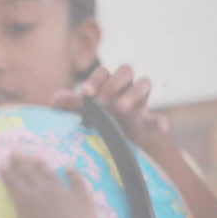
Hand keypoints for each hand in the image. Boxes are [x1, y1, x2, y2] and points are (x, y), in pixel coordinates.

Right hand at [0, 154, 98, 217]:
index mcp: (25, 200)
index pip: (13, 182)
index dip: (7, 172)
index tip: (3, 162)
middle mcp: (42, 191)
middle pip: (29, 174)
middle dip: (21, 163)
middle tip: (16, 152)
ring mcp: (64, 193)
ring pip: (50, 175)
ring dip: (42, 165)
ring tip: (36, 156)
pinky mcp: (81, 198)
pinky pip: (77, 182)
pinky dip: (73, 174)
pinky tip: (70, 168)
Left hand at [54, 65, 170, 150]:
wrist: (108, 147)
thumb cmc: (91, 123)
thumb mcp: (78, 114)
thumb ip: (68, 105)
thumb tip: (56, 98)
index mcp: (106, 84)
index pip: (103, 72)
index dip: (95, 80)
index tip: (86, 93)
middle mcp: (124, 88)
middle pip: (126, 71)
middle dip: (114, 83)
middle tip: (104, 101)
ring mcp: (139, 103)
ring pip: (144, 84)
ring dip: (133, 94)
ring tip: (121, 108)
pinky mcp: (148, 123)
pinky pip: (159, 117)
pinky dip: (161, 121)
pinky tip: (160, 128)